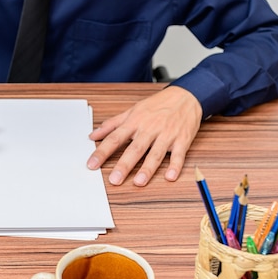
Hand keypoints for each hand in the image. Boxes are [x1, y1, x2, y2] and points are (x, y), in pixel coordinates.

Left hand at [86, 86, 202, 185]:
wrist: (185, 96)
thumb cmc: (157, 105)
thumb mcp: (132, 110)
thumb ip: (112, 124)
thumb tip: (92, 135)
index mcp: (135, 122)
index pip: (114, 138)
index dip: (102, 152)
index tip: (92, 164)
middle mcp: (149, 129)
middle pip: (135, 149)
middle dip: (124, 165)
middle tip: (114, 179)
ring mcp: (166, 135)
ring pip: (155, 154)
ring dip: (147, 169)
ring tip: (138, 182)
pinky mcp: (182, 140)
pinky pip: (178, 155)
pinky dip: (175, 165)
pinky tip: (170, 176)